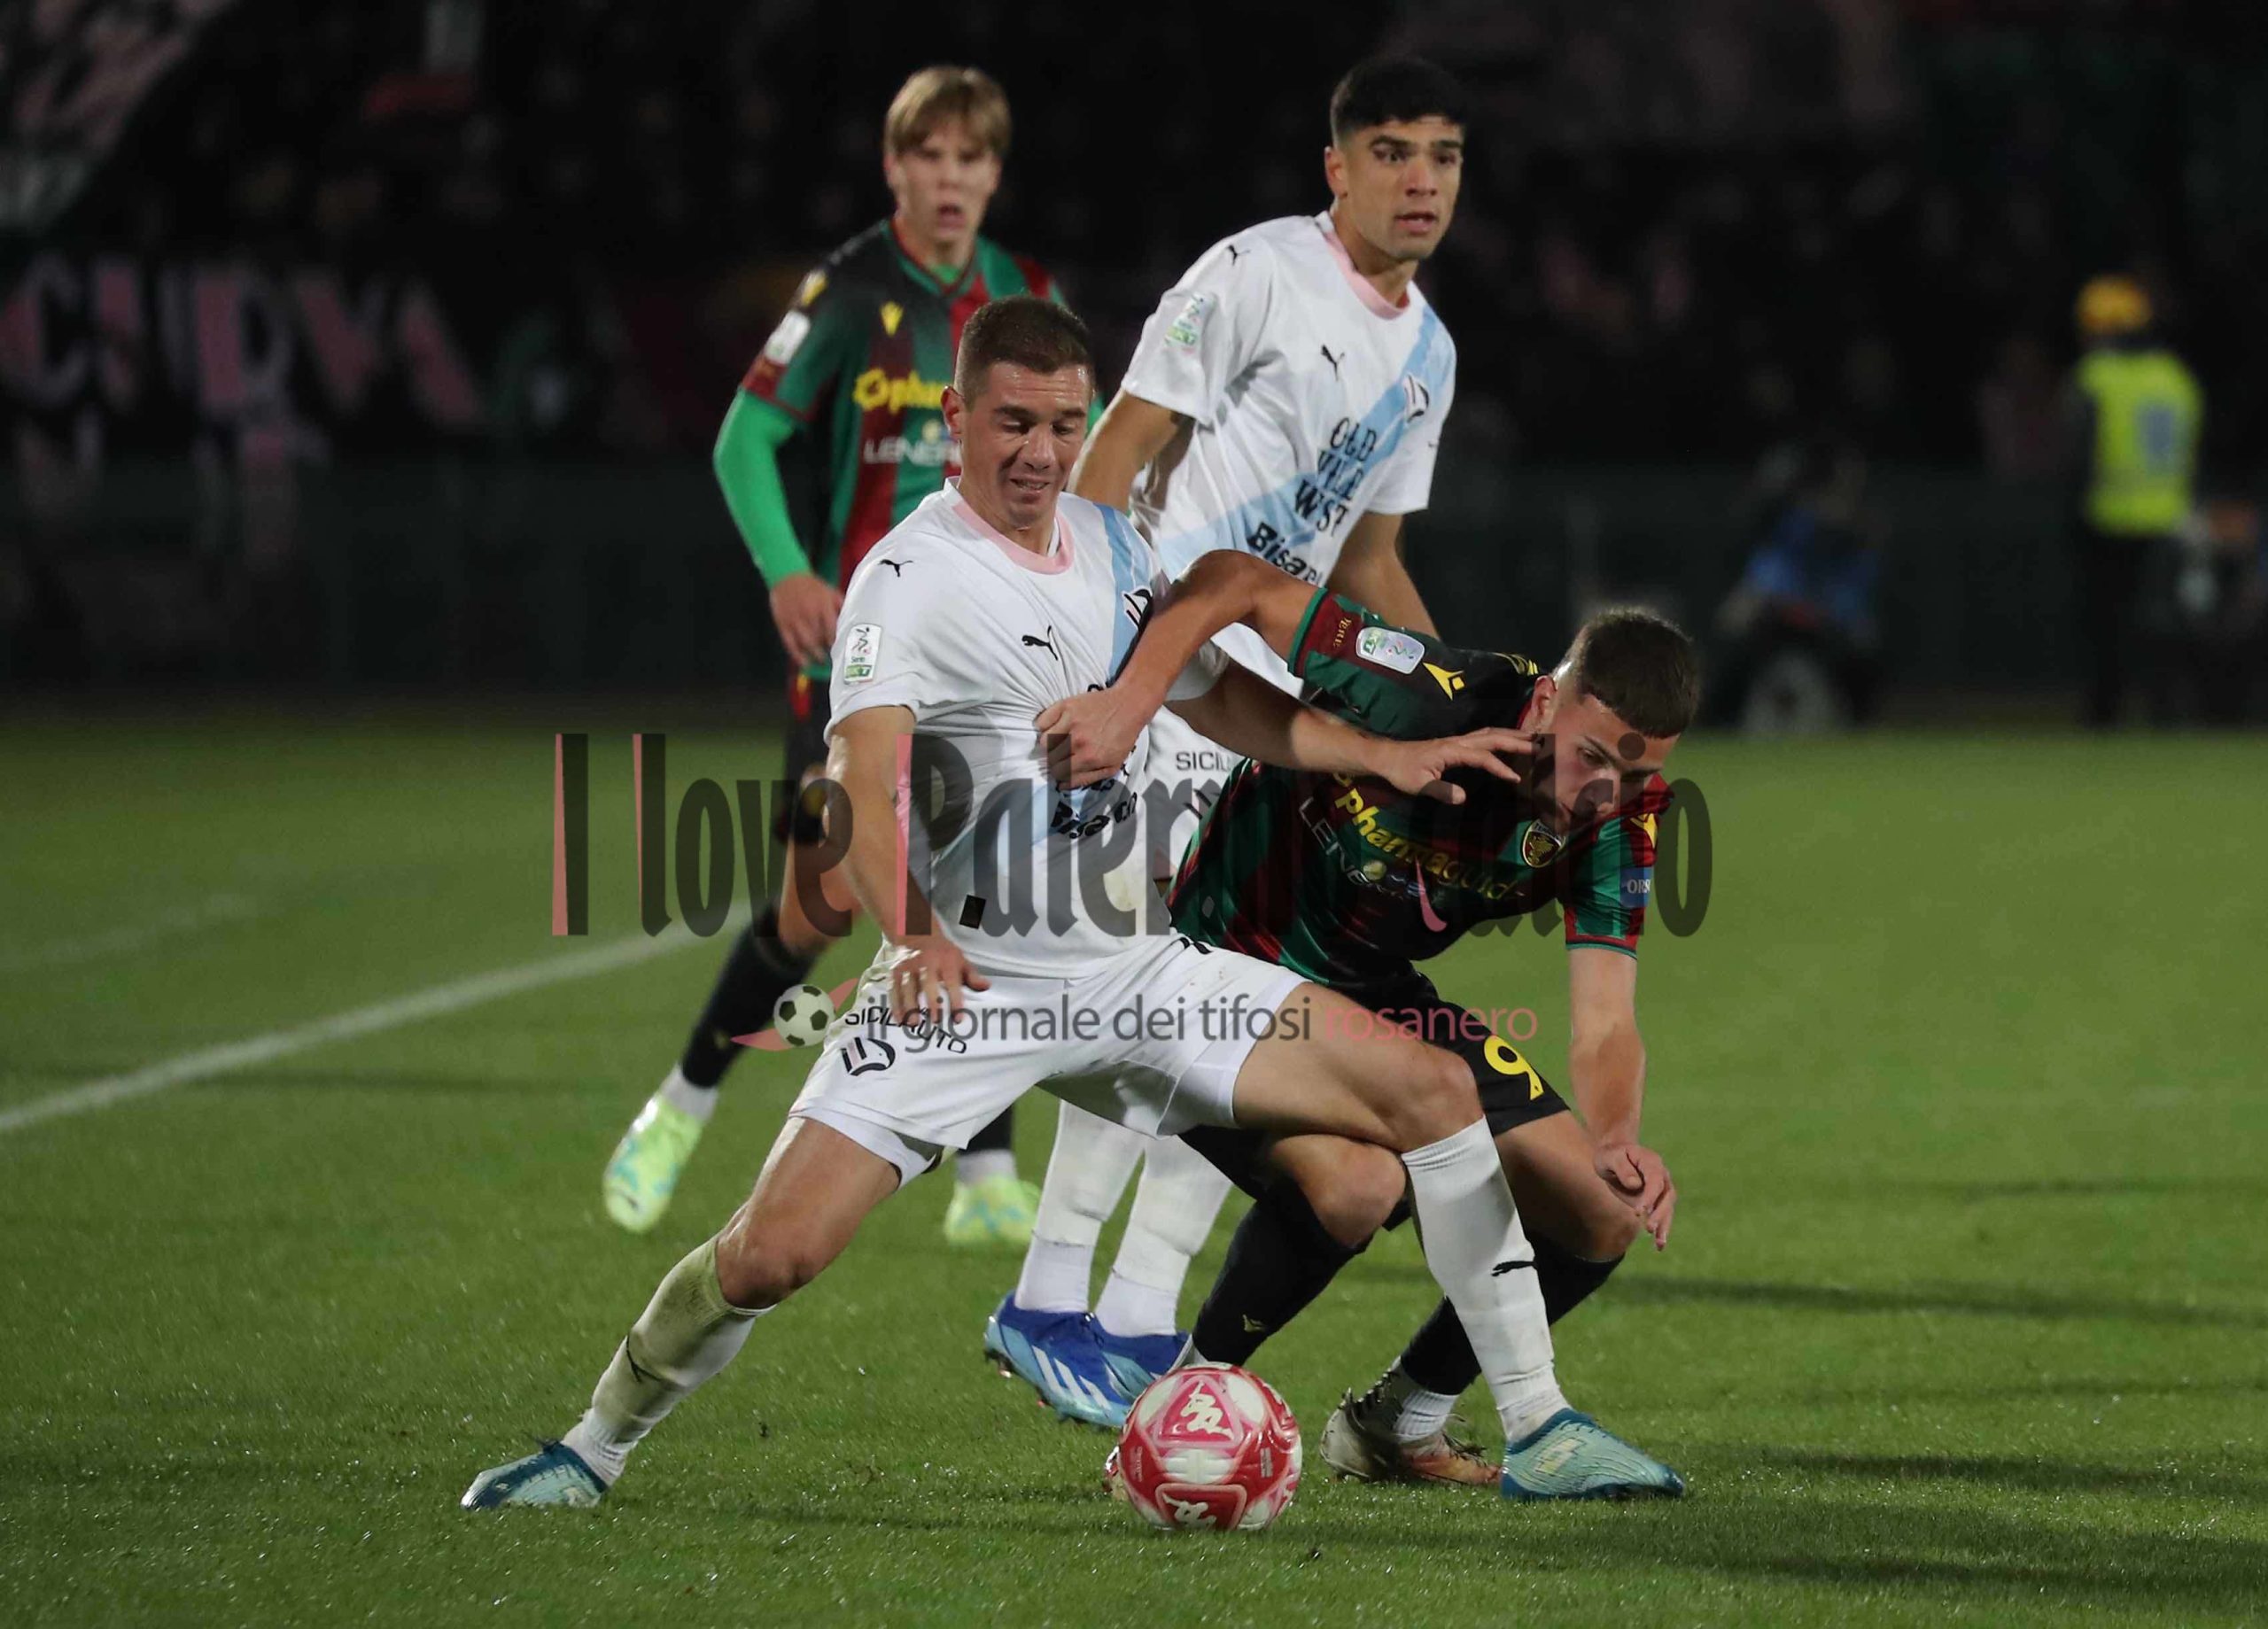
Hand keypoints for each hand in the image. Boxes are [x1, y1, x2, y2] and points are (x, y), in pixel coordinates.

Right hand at [770, 573, 842, 670]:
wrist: (787, 576)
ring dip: (815, 655)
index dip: (837, 642)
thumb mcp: (830, 592)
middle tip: (834, 660)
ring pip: (806, 643)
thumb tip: (853, 623)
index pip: (832, 630)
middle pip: (819, 638)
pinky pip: (790, 643)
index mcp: (822, 605)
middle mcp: (808, 613)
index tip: (842, 650)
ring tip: (822, 661)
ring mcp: (794, 619)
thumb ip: (841, 607)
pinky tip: (805, 663)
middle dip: (827, 651)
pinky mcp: (782, 624)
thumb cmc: (812, 586)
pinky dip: (797, 656)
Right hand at [886, 934, 989, 1024]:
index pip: (952, 981)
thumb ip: (972, 976)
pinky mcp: (896, 972)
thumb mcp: (961, 960)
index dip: (955, 999)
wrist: (918, 934)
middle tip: (935, 1020)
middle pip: (928, 982)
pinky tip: (899, 1019)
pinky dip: (895, 1004)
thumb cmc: (943, 954)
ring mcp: (908, 967)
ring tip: (914, 1023)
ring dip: (909, 1005)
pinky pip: (894, 989)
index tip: (958, 1018)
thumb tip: (986, 986)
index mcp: (945, 961)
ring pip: (908, 986)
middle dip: (931, 1001)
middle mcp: (926, 962)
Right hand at [1036, 686, 1156, 786]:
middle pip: (1049, 758)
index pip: (1058, 772)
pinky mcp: (1066, 706)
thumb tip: (1061, 785)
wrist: (1128, 706)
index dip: (1058, 771)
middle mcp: (1078, 741)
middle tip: (1062, 752)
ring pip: (1043, 741)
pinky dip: (1044, 726)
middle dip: (1054, 759)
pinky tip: (1055, 726)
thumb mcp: (1112, 765)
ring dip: (1048, 743)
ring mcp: (1070, 722)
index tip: (1061, 766)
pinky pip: (1042, 721)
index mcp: (1089, 758)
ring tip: (1059, 739)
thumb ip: (1086, 778)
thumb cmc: (1122, 737)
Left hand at [1369, 728, 1531, 803]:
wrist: (1387, 757)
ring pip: (1488, 733)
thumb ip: (1441, 790)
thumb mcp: (1418, 785)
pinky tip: (1507, 742)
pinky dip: (1499, 737)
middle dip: (1516, 740)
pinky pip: (1482, 737)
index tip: (1517, 778)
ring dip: (1510, 734)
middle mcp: (1457, 741)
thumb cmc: (1402, 771)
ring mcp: (1457, 741)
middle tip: (1539, 746)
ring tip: (1531, 739)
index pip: (1483, 757)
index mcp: (1451, 750)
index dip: (1500, 767)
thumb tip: (1464, 797)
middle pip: (1492, 737)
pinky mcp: (1455, 744)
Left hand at [1595, 1140, 1676, 1249]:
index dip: (1650, 1196)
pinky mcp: (1656, 1201)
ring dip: (1664, 1226)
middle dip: (1659, 1214)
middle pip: (1666, 1197)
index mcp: (1651, 1162)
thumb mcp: (1610, 1157)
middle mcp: (1662, 1176)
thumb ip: (1622, 1168)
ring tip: (1659, 1245)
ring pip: (1667, 1209)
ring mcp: (1661, 1189)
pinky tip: (1659, 1246)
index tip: (1640, 1211)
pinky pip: (1662, 1216)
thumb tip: (1635, 1185)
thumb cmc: (1611, 1155)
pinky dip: (1661, 1230)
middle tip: (1649, 1229)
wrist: (1615, 1155)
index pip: (1655, 1181)